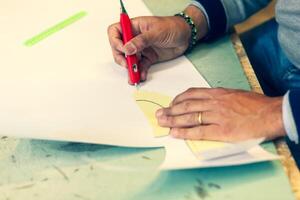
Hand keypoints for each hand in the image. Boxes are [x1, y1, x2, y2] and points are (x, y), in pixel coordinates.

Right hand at [107, 5, 207, 81]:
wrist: (187, 36)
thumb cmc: (173, 27)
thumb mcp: (157, 32)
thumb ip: (141, 40)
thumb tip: (127, 48)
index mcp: (134, 26)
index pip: (115, 31)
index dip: (116, 41)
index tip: (123, 50)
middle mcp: (135, 38)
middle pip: (119, 49)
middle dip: (121, 59)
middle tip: (127, 66)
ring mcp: (141, 48)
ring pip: (129, 60)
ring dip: (130, 69)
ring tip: (134, 77)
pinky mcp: (149, 58)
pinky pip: (140, 67)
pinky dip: (140, 72)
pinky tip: (142, 76)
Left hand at [156, 88, 285, 141]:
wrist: (270, 113)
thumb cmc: (254, 104)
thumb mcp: (233, 94)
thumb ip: (218, 97)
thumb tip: (205, 101)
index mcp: (216, 93)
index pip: (191, 94)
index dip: (177, 99)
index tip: (171, 104)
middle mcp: (213, 103)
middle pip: (185, 106)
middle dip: (170, 110)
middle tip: (159, 114)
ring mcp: (216, 116)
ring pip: (188, 117)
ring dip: (172, 120)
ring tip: (161, 123)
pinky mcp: (221, 130)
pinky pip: (198, 131)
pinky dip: (184, 133)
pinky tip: (175, 133)